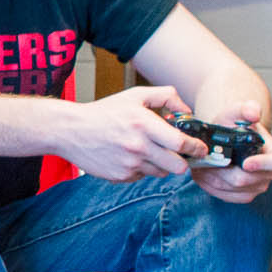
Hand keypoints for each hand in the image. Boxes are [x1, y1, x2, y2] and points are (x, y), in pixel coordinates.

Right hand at [64, 85, 200, 181]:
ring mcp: (128, 164)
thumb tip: (186, 112)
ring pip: (160, 173)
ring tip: (146, 151)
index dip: (197, 148)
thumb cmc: (103, 112)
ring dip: (160, 164)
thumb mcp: (135, 95)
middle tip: (177, 154)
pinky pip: (141, 177)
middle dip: (182, 161)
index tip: (201, 149)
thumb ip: (166, 96)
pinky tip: (128, 156)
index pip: (182, 144)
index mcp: (144, 124)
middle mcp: (138, 146)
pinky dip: (140, 169)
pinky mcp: (120, 176)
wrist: (70, 130)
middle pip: (177, 167)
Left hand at [188, 98, 271, 203]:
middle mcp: (270, 173)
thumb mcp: (236, 112)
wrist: (222, 137)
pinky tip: (203, 173)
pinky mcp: (242, 195)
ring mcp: (257, 186)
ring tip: (201, 164)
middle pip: (247, 180)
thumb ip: (245, 108)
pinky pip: (225, 195)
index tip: (245, 163)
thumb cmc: (232, 124)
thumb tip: (254, 112)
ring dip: (212, 177)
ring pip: (232, 189)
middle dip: (223, 171)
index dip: (265, 165)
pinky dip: (210, 185)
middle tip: (205, 160)